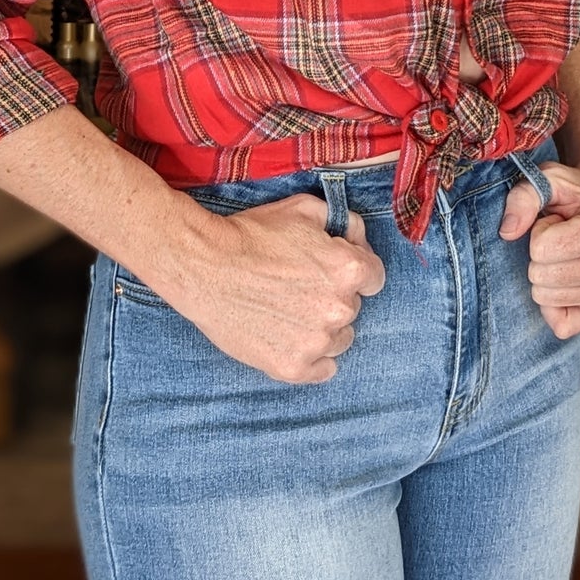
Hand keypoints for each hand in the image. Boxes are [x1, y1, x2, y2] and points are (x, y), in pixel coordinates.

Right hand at [170, 194, 386, 383]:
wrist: (205, 266)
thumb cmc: (253, 234)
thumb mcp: (304, 209)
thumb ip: (342, 221)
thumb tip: (356, 237)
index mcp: (348, 270)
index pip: (374, 277)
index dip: (353, 269)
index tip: (331, 270)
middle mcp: (339, 309)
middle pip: (352, 308)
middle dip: (333, 296)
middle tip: (298, 286)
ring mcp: (316, 343)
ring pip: (339, 339)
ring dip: (323, 327)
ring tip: (288, 310)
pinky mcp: (292, 368)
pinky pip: (323, 369)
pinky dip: (312, 357)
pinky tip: (289, 337)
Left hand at [499, 161, 579, 338]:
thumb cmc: (574, 195)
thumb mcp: (549, 180)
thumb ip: (524, 197)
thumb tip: (507, 232)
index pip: (542, 248)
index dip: (538, 232)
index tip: (555, 222)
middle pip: (542, 278)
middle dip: (538, 257)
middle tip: (558, 240)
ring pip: (548, 300)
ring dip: (545, 276)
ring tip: (564, 255)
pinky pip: (561, 325)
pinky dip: (552, 305)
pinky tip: (563, 280)